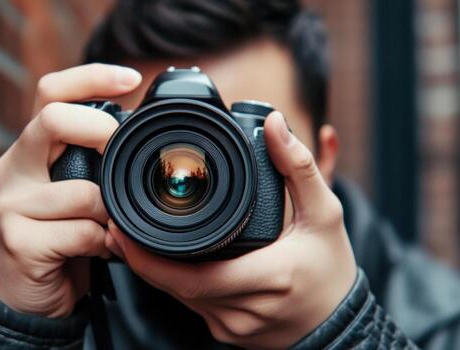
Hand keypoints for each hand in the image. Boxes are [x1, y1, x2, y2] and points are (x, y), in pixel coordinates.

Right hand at [0, 64, 141, 316]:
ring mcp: (11, 204)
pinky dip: (104, 243)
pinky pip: (82, 232)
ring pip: (82, 192)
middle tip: (123, 156)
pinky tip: (103, 250)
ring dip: (112, 213)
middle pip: (52, 119)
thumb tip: (138, 140)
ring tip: (115, 227)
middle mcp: (12, 168)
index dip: (91, 77)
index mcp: (30, 149)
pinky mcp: (18, 240)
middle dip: (100, 131)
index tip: (132, 79)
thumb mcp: (72, 190)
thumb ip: (92, 163)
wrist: (24, 295)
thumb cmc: (58, 236)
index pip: (50, 92)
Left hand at [106, 111, 356, 348]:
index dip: (149, 260)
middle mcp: (244, 310)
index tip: (124, 232)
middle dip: (141, 258)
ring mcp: (233, 327)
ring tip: (131, 237)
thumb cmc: (331, 268)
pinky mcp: (228, 332)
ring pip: (179, 299)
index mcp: (267, 279)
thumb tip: (274, 124)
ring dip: (153, 270)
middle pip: (176, 287)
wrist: (341, 322)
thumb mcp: (324, 212)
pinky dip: (173, 283)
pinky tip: (162, 261)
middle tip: (117, 226)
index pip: (192, 278)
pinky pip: (191, 306)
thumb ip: (299, 166)